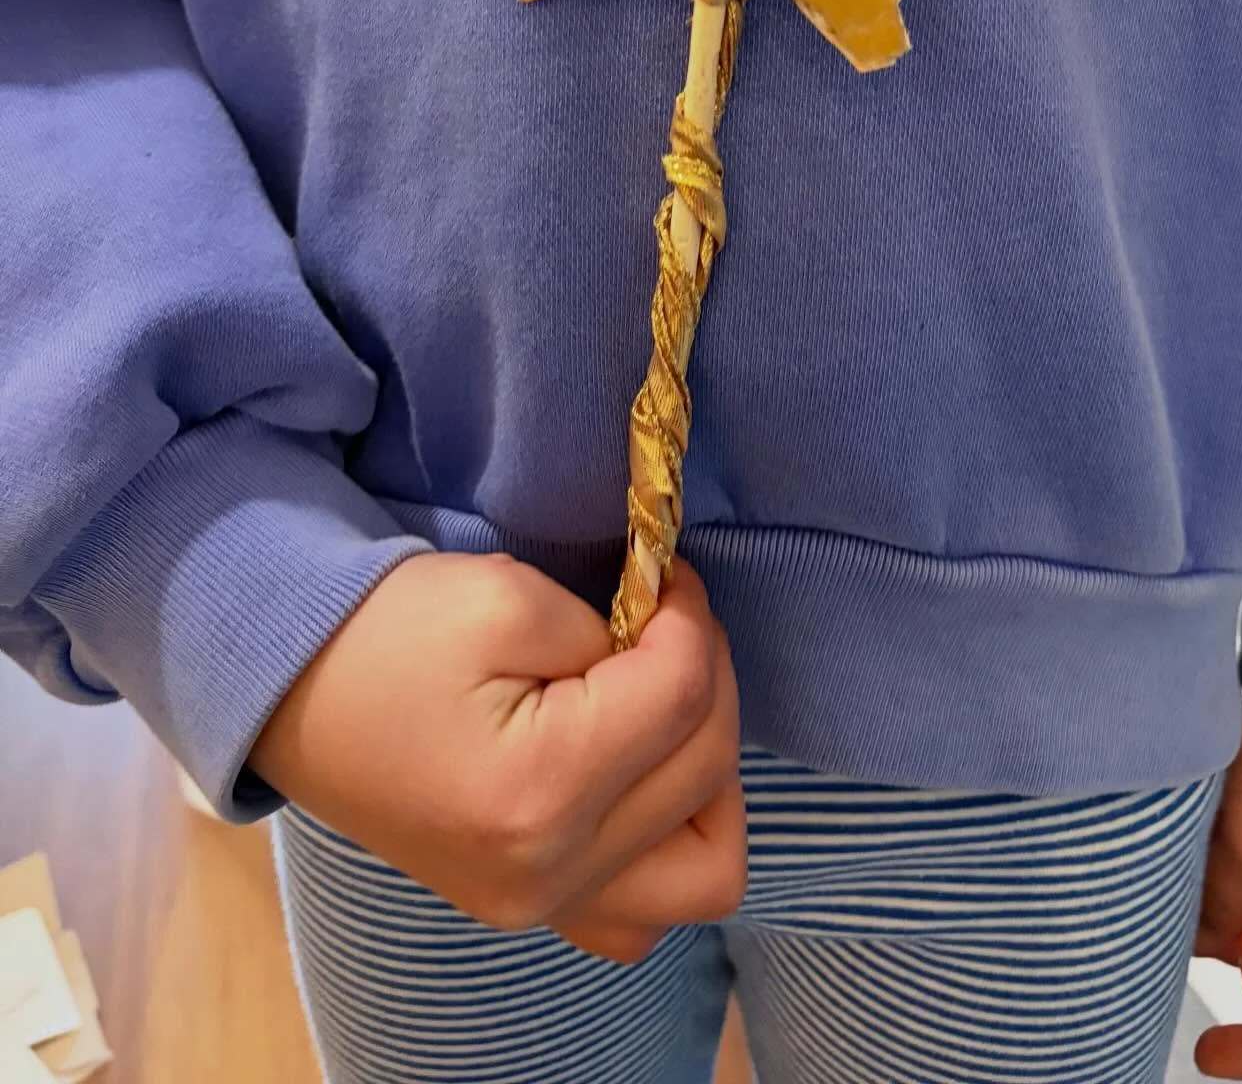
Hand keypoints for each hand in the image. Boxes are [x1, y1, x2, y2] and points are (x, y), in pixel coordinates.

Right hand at [249, 552, 746, 960]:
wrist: (290, 689)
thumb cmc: (386, 632)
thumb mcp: (504, 597)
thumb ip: (609, 632)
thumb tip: (668, 646)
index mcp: (540, 791)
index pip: (683, 696)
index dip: (690, 617)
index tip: (663, 573)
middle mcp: (548, 874)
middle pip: (706, 772)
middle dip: (707, 677)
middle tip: (664, 622)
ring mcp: (537, 909)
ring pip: (705, 871)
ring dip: (708, 779)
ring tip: (665, 708)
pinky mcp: (527, 910)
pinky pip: (645, 911)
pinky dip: (669, 844)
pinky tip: (640, 776)